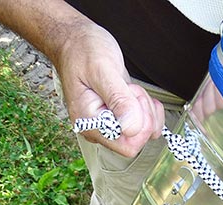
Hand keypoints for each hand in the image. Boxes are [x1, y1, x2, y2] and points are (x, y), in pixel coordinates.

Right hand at [55, 20, 164, 156]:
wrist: (74, 41)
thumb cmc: (82, 50)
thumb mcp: (102, 69)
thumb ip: (118, 100)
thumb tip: (132, 128)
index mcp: (90, 124)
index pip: (128, 146)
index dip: (139, 123)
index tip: (130, 94)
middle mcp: (99, 130)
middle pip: (137, 140)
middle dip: (143, 113)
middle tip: (129, 88)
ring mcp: (108, 126)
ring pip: (143, 132)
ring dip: (145, 108)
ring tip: (127, 87)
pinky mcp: (117, 119)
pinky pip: (143, 125)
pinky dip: (147, 109)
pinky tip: (135, 93)